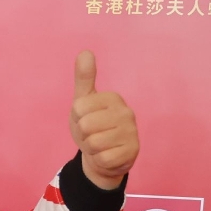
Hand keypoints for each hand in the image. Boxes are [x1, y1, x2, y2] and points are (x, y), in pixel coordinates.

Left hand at [69, 51, 137, 188]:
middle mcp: (126, 113)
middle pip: (86, 125)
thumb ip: (84, 78)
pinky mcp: (133, 152)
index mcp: (113, 98)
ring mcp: (132, 132)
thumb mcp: (83, 101)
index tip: (86, 119)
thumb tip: (85, 52)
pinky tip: (107, 155)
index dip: (77, 118)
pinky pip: (103, 158)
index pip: (78, 107)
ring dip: (91, 147)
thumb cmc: (92, 126)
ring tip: (99, 144)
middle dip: (83, 134)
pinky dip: (100, 159)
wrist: (103, 156)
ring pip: (94, 143)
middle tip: (92, 134)